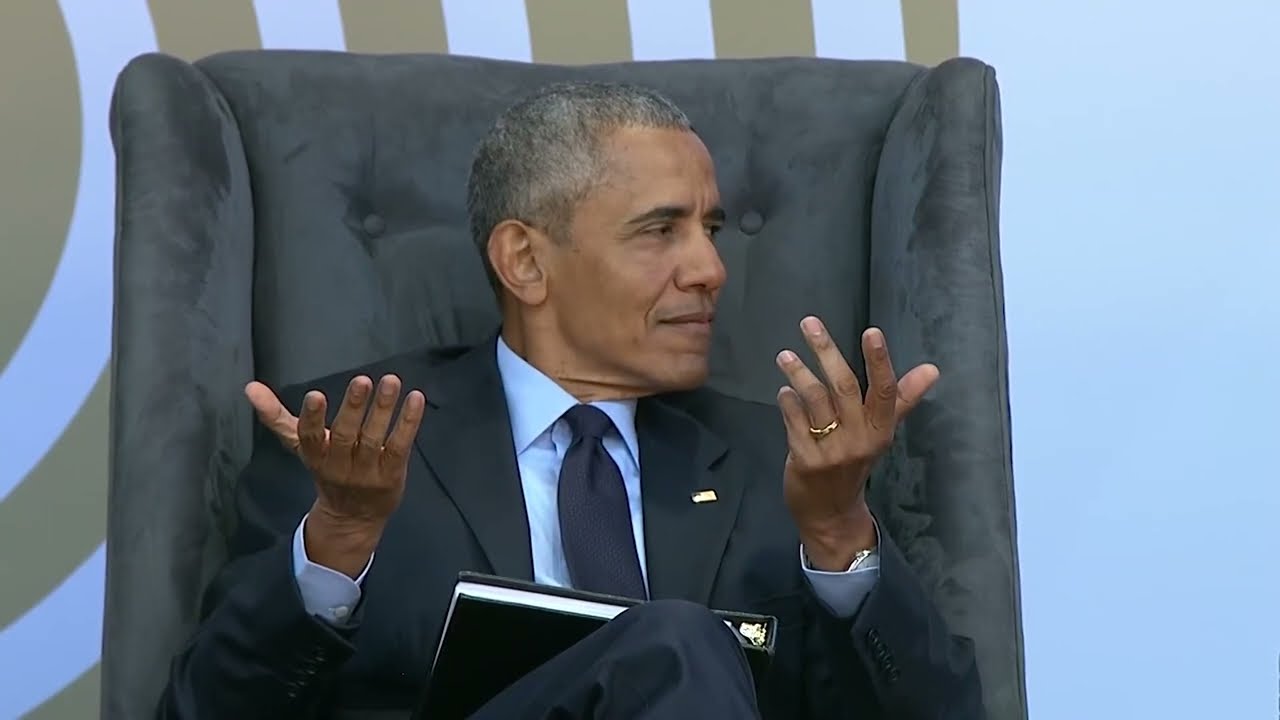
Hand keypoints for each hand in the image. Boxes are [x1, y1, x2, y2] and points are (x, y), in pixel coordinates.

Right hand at [245, 374, 425, 575]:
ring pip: (374, 438)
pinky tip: (415, 399)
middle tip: (362, 380)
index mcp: (315, 456)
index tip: (315, 395)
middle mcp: (339, 466)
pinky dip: (408, 423)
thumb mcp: (301, 446)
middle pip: (345, 435)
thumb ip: (277, 417)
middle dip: (353, 408)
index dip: (312, 418)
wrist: (353, 517)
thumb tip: (250, 388)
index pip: (309, 437)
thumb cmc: (328, 469)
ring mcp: (367, 472)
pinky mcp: (392, 473)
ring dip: (383, 409)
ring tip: (390, 381)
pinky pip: (400, 446)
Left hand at [775, 316, 937, 569]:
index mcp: (880, 430)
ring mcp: (832, 452)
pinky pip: (794, 422)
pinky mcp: (806, 462)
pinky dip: (787, 402)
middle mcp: (860, 440)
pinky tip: (783, 389)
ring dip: (799, 374)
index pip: (884, 391)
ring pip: (815, 401)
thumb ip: (901, 399)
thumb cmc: (855, 464)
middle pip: (844, 387)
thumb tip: (932, 370)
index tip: (871, 331)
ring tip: (785, 355)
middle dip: (826, 352)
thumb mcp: (881, 434)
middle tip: (809, 324)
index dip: (879, 361)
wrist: (831, 514)